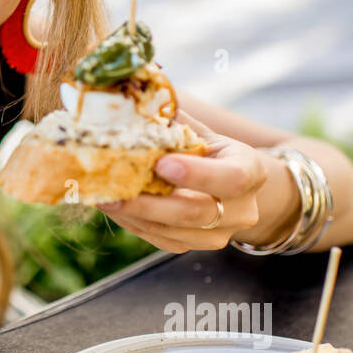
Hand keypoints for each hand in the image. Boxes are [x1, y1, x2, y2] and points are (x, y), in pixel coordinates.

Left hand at [96, 111, 267, 252]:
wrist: (231, 186)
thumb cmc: (211, 151)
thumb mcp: (203, 133)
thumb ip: (175, 123)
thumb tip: (135, 106)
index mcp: (251, 171)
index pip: (232, 179)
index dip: (196, 174)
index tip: (160, 164)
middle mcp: (241, 210)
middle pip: (196, 213)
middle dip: (150, 204)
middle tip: (112, 191)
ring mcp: (219, 235)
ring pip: (173, 232)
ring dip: (133, 215)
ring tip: (101, 197)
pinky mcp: (193, 246)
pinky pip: (160, 240)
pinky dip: (132, 223)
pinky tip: (111, 206)